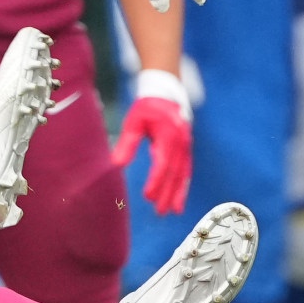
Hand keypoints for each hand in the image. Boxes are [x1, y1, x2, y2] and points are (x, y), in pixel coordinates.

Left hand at [109, 68, 193, 214]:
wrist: (166, 91)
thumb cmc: (147, 106)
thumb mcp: (134, 122)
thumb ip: (127, 143)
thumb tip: (117, 165)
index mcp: (168, 135)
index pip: (162, 163)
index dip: (156, 181)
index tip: (148, 196)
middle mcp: (181, 142)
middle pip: (175, 173)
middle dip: (168, 194)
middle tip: (160, 212)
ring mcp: (186, 145)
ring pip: (184, 173)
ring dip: (179, 193)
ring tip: (175, 211)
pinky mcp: (186, 147)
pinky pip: (187, 169)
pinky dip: (184, 184)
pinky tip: (180, 196)